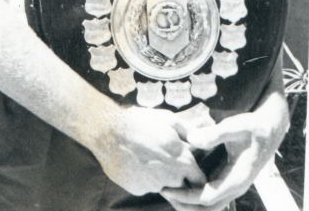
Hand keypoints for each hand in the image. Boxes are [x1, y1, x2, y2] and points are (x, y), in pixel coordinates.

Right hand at [87, 103, 207, 196]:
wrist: (108, 132)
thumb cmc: (140, 122)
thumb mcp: (168, 119)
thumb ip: (187, 131)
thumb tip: (198, 138)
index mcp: (183, 162)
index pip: (199, 180)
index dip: (195, 175)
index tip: (189, 170)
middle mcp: (172, 179)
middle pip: (180, 184)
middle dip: (175, 175)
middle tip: (161, 159)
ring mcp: (153, 186)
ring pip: (161, 185)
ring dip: (157, 176)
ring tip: (143, 157)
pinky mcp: (137, 189)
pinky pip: (144, 186)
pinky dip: (141, 178)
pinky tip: (132, 162)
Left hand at [161, 100, 288, 209]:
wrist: (270, 127)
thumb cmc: (253, 126)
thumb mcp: (237, 126)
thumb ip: (215, 133)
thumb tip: (192, 139)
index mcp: (237, 178)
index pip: (208, 197)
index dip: (186, 196)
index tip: (167, 189)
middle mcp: (235, 187)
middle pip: (208, 208)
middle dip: (185, 204)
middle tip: (163, 191)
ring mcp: (232, 185)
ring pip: (210, 206)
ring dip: (189, 203)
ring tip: (168, 190)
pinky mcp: (228, 180)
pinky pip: (210, 195)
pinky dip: (195, 196)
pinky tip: (179, 183)